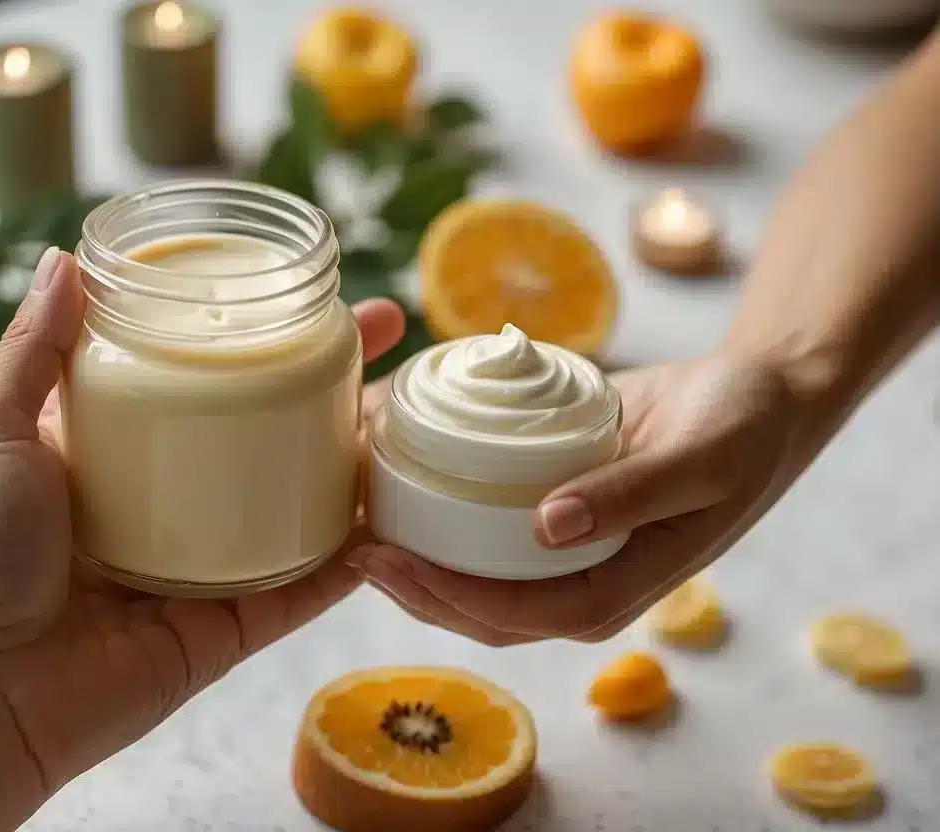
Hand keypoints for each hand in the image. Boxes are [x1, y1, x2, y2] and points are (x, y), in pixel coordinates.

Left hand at [0, 248, 404, 799]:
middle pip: (269, 428)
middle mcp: (171, 496)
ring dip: (359, 460)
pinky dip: (356, 555)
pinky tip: (402, 514)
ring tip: (414, 416)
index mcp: (117, 446)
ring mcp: (210, 558)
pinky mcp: (235, 621)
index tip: (304, 289)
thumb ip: (33, 350)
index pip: (201, 372)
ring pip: (302, 500)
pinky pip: (308, 583)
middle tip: (388, 339)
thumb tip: (63, 258)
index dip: (254, 330)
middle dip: (332, 383)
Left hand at [359, 352, 805, 645]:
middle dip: (415, 589)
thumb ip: (631, 494)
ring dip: (417, 561)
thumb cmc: (741, 430)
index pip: (521, 614)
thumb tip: (547, 529)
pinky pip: (488, 530)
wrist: (757, 398)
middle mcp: (583, 580)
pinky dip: (442, 517)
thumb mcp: (699, 458)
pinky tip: (398, 486)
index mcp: (619, 589)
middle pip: (483, 610)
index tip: (391, 562)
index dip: (452, 597)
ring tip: (358, 524)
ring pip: (476, 578)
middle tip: (353, 547)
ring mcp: (565, 553)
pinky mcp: (552, 513)